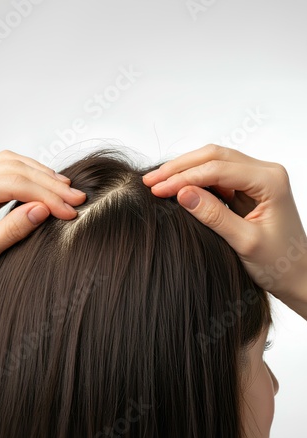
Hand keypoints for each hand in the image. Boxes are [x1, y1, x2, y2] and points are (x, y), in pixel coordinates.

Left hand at [0, 150, 85, 285]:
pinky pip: (8, 172)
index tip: (68, 211)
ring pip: (11, 163)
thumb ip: (10, 232)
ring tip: (65, 191)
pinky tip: (47, 188)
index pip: (11, 183)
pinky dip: (32, 178)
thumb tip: (42, 210)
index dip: (44, 195)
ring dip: (41, 175)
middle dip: (48, 183)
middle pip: (13, 168)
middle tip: (76, 199)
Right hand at [143, 144, 306, 302]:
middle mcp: (264, 172)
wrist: (296, 274)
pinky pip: (217, 176)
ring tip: (158, 182)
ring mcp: (256, 178)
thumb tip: (182, 193)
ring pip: (213, 162)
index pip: (217, 169)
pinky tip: (176, 187)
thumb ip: (214, 216)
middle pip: (214, 156)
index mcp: (269, 181)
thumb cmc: (279, 262)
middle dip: (180, 167)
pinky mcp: (247, 188)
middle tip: (151, 181)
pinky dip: (194, 180)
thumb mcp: (245, 242)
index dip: (184, 177)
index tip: (158, 189)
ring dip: (185, 170)